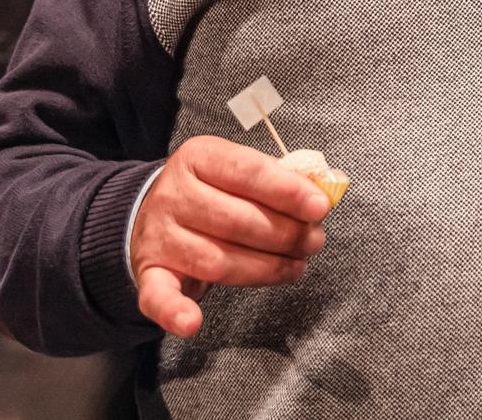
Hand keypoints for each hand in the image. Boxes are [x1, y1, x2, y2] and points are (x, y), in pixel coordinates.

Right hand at [129, 135, 330, 336]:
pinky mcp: (149, 273)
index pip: (248, 172)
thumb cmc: (212, 192)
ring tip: (296, 266)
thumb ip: (283, 178)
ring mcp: (158, 235)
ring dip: (265, 269)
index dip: (287, 191)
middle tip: (314, 241)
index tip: (319, 207)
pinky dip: (174, 311)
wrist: (151, 214)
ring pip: (216, 260)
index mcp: (199, 158)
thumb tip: (332, 182)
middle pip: (235, 220)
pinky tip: (192, 323)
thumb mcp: (240, 171)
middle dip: (285, 234)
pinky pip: (158, 296)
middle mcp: (173, 194)